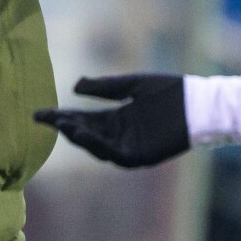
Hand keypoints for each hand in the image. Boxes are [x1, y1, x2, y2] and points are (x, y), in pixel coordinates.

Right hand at [34, 73, 190, 167]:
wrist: (200, 104)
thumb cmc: (171, 91)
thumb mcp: (133, 84)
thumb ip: (105, 86)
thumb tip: (74, 86)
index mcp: (118, 118)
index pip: (83, 118)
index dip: (62, 116)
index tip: (40, 113)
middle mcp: (120, 135)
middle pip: (85, 133)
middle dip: (65, 127)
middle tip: (45, 118)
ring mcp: (130, 147)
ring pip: (97, 146)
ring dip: (79, 136)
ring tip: (62, 124)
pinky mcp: (141, 156)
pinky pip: (114, 154)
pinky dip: (99, 145)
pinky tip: (86, 134)